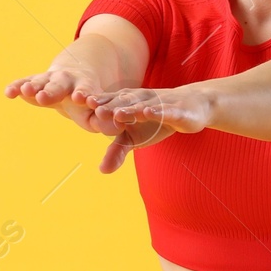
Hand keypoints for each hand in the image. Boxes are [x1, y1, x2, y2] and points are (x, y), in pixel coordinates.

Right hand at [3, 63, 110, 132]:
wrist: (74, 78)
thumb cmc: (87, 102)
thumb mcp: (96, 112)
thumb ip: (105, 121)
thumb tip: (116, 129)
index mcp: (85, 87)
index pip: (85, 90)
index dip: (83, 94)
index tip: (82, 99)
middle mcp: (66, 80)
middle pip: (59, 85)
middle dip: (53, 91)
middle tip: (45, 97)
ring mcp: (49, 79)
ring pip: (41, 81)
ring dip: (33, 86)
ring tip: (25, 91)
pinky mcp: (34, 81)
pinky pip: (23, 82)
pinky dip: (16, 86)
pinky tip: (8, 92)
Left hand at [87, 86, 214, 174]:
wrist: (191, 107)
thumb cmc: (156, 121)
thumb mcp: (135, 138)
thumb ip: (118, 151)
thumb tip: (101, 170)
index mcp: (128, 103)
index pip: (110, 103)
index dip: (97, 104)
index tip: (79, 103)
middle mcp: (141, 100)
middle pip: (124, 102)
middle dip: (110, 105)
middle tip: (94, 107)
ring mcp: (159, 104)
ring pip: (143, 106)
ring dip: (130, 109)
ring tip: (118, 113)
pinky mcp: (176, 111)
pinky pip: (165, 111)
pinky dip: (157, 112)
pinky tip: (148, 113)